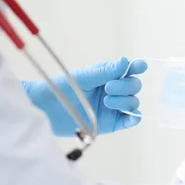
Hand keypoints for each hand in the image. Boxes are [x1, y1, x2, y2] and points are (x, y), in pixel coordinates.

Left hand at [23, 57, 146, 136]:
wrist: (44, 110)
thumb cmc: (60, 89)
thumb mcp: (84, 77)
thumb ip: (106, 71)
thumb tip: (126, 61)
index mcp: (108, 75)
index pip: (129, 70)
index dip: (137, 67)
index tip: (140, 66)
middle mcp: (114, 90)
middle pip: (134, 86)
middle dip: (125, 86)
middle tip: (107, 88)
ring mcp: (114, 107)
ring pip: (133, 102)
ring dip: (124, 101)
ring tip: (106, 101)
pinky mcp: (112, 123)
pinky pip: (131, 120)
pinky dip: (133, 118)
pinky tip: (130, 116)